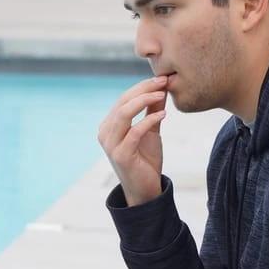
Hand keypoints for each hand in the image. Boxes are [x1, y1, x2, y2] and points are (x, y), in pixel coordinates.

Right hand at [97, 76, 167, 205]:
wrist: (146, 189)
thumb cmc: (146, 160)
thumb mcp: (150, 130)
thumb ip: (152, 110)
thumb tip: (161, 88)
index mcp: (109, 125)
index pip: (123, 98)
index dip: (142, 87)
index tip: (161, 78)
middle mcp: (105, 133)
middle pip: (122, 102)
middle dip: (143, 89)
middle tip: (163, 81)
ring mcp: (110, 144)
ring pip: (123, 114)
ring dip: (144, 101)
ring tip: (162, 94)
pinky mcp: (121, 155)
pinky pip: (134, 132)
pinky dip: (148, 120)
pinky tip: (163, 115)